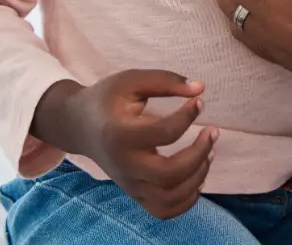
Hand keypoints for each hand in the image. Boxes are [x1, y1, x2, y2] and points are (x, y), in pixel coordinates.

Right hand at [31, 71, 217, 219]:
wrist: (78, 125)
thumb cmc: (108, 99)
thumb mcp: (131, 81)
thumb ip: (165, 81)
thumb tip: (200, 88)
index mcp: (119, 134)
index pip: (164, 133)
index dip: (188, 116)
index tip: (198, 102)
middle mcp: (124, 165)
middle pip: (169, 174)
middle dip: (200, 153)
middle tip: (213, 132)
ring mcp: (128, 184)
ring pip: (170, 197)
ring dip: (199, 176)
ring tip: (210, 152)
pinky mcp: (134, 193)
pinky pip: (163, 211)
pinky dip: (186, 201)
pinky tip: (198, 177)